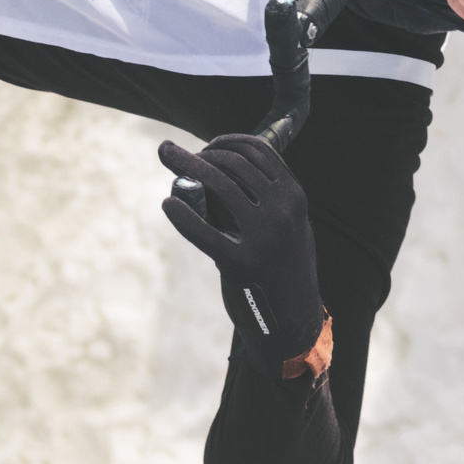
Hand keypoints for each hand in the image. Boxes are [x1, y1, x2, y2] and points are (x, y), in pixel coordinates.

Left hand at [159, 135, 324, 377]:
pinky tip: (168, 204)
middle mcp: (282, 211)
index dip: (225, 142)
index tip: (205, 147)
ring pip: (217, 185)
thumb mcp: (290, 225)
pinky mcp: (240, 264)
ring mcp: (263, 237)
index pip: (257, 150)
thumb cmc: (283, 267)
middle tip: (175, 154)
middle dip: (198, 153)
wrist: (295, 321)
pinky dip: (181, 214)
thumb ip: (266, 196)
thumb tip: (216, 165)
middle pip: (232, 163)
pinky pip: (202, 231)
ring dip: (185, 165)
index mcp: (294, 197)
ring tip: (168, 158)